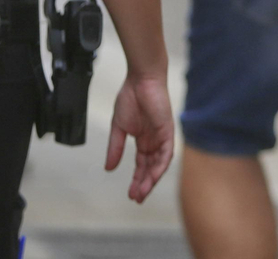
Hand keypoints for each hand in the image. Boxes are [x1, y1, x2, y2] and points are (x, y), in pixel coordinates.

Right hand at [104, 72, 174, 202]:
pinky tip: (152, 177)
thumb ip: (115, 147)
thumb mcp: (118, 127)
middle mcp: (154, 141)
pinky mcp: (168, 131)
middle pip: (150, 168)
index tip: (130, 195)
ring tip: (142, 193)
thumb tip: (109, 168)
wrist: (141, 79)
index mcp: (143, 139)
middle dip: (143, 184)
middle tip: (136, 198)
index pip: (141, 165)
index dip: (137, 180)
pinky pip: (166, 153)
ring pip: (159, 164)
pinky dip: (160, 166)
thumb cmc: (130, 98)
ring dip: (151, 179)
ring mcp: (162, 137)